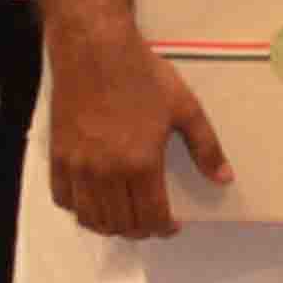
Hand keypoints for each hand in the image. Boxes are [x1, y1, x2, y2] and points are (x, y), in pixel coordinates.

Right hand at [36, 0, 219, 242]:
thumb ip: (206, 147)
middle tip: (151, 222)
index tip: (172, 226)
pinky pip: (63, 199)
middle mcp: (106, 173)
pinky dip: (79, 209)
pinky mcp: (58, 157)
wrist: (95, 53)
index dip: (164, 228)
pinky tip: (93, 202)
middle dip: (140, 230)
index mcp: (141, 164)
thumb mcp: (185, 108)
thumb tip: (224, 178)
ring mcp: (78, 167)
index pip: (151, 216)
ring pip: (90, 217)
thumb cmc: (143, 77)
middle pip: (121, 223)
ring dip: (110, 226)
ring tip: (124, 218)